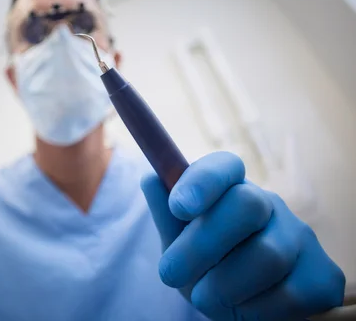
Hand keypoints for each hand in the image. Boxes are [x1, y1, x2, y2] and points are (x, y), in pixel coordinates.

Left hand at [141, 152, 344, 320]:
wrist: (244, 308)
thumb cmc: (205, 269)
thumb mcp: (178, 245)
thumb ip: (166, 216)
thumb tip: (150, 178)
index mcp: (230, 190)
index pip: (224, 166)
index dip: (202, 181)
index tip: (178, 207)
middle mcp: (269, 206)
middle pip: (247, 204)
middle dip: (202, 244)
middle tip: (169, 274)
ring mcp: (301, 238)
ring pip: (266, 255)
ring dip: (223, 286)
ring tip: (207, 296)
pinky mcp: (323, 276)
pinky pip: (289, 294)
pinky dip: (255, 310)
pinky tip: (245, 307)